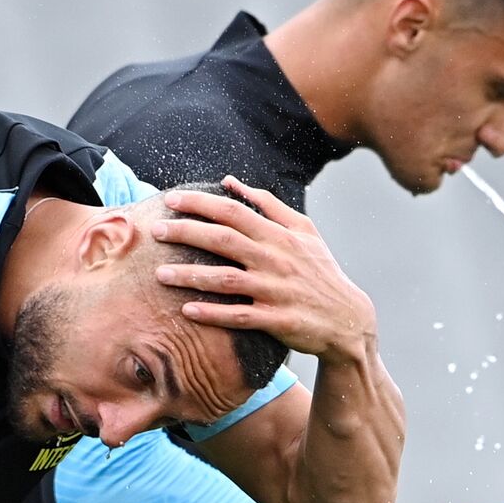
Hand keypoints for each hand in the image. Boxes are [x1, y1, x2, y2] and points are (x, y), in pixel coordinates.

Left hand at [151, 175, 376, 360]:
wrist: (347, 319)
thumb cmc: (320, 271)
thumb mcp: (304, 231)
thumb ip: (268, 204)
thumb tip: (230, 181)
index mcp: (279, 235)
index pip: (233, 212)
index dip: (200, 204)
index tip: (171, 200)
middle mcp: (276, 259)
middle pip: (223, 240)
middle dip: (186, 233)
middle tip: (155, 230)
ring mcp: (275, 291)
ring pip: (226, 280)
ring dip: (190, 277)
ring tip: (159, 275)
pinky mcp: (277, 320)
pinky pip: (239, 316)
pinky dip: (213, 313)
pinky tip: (187, 310)